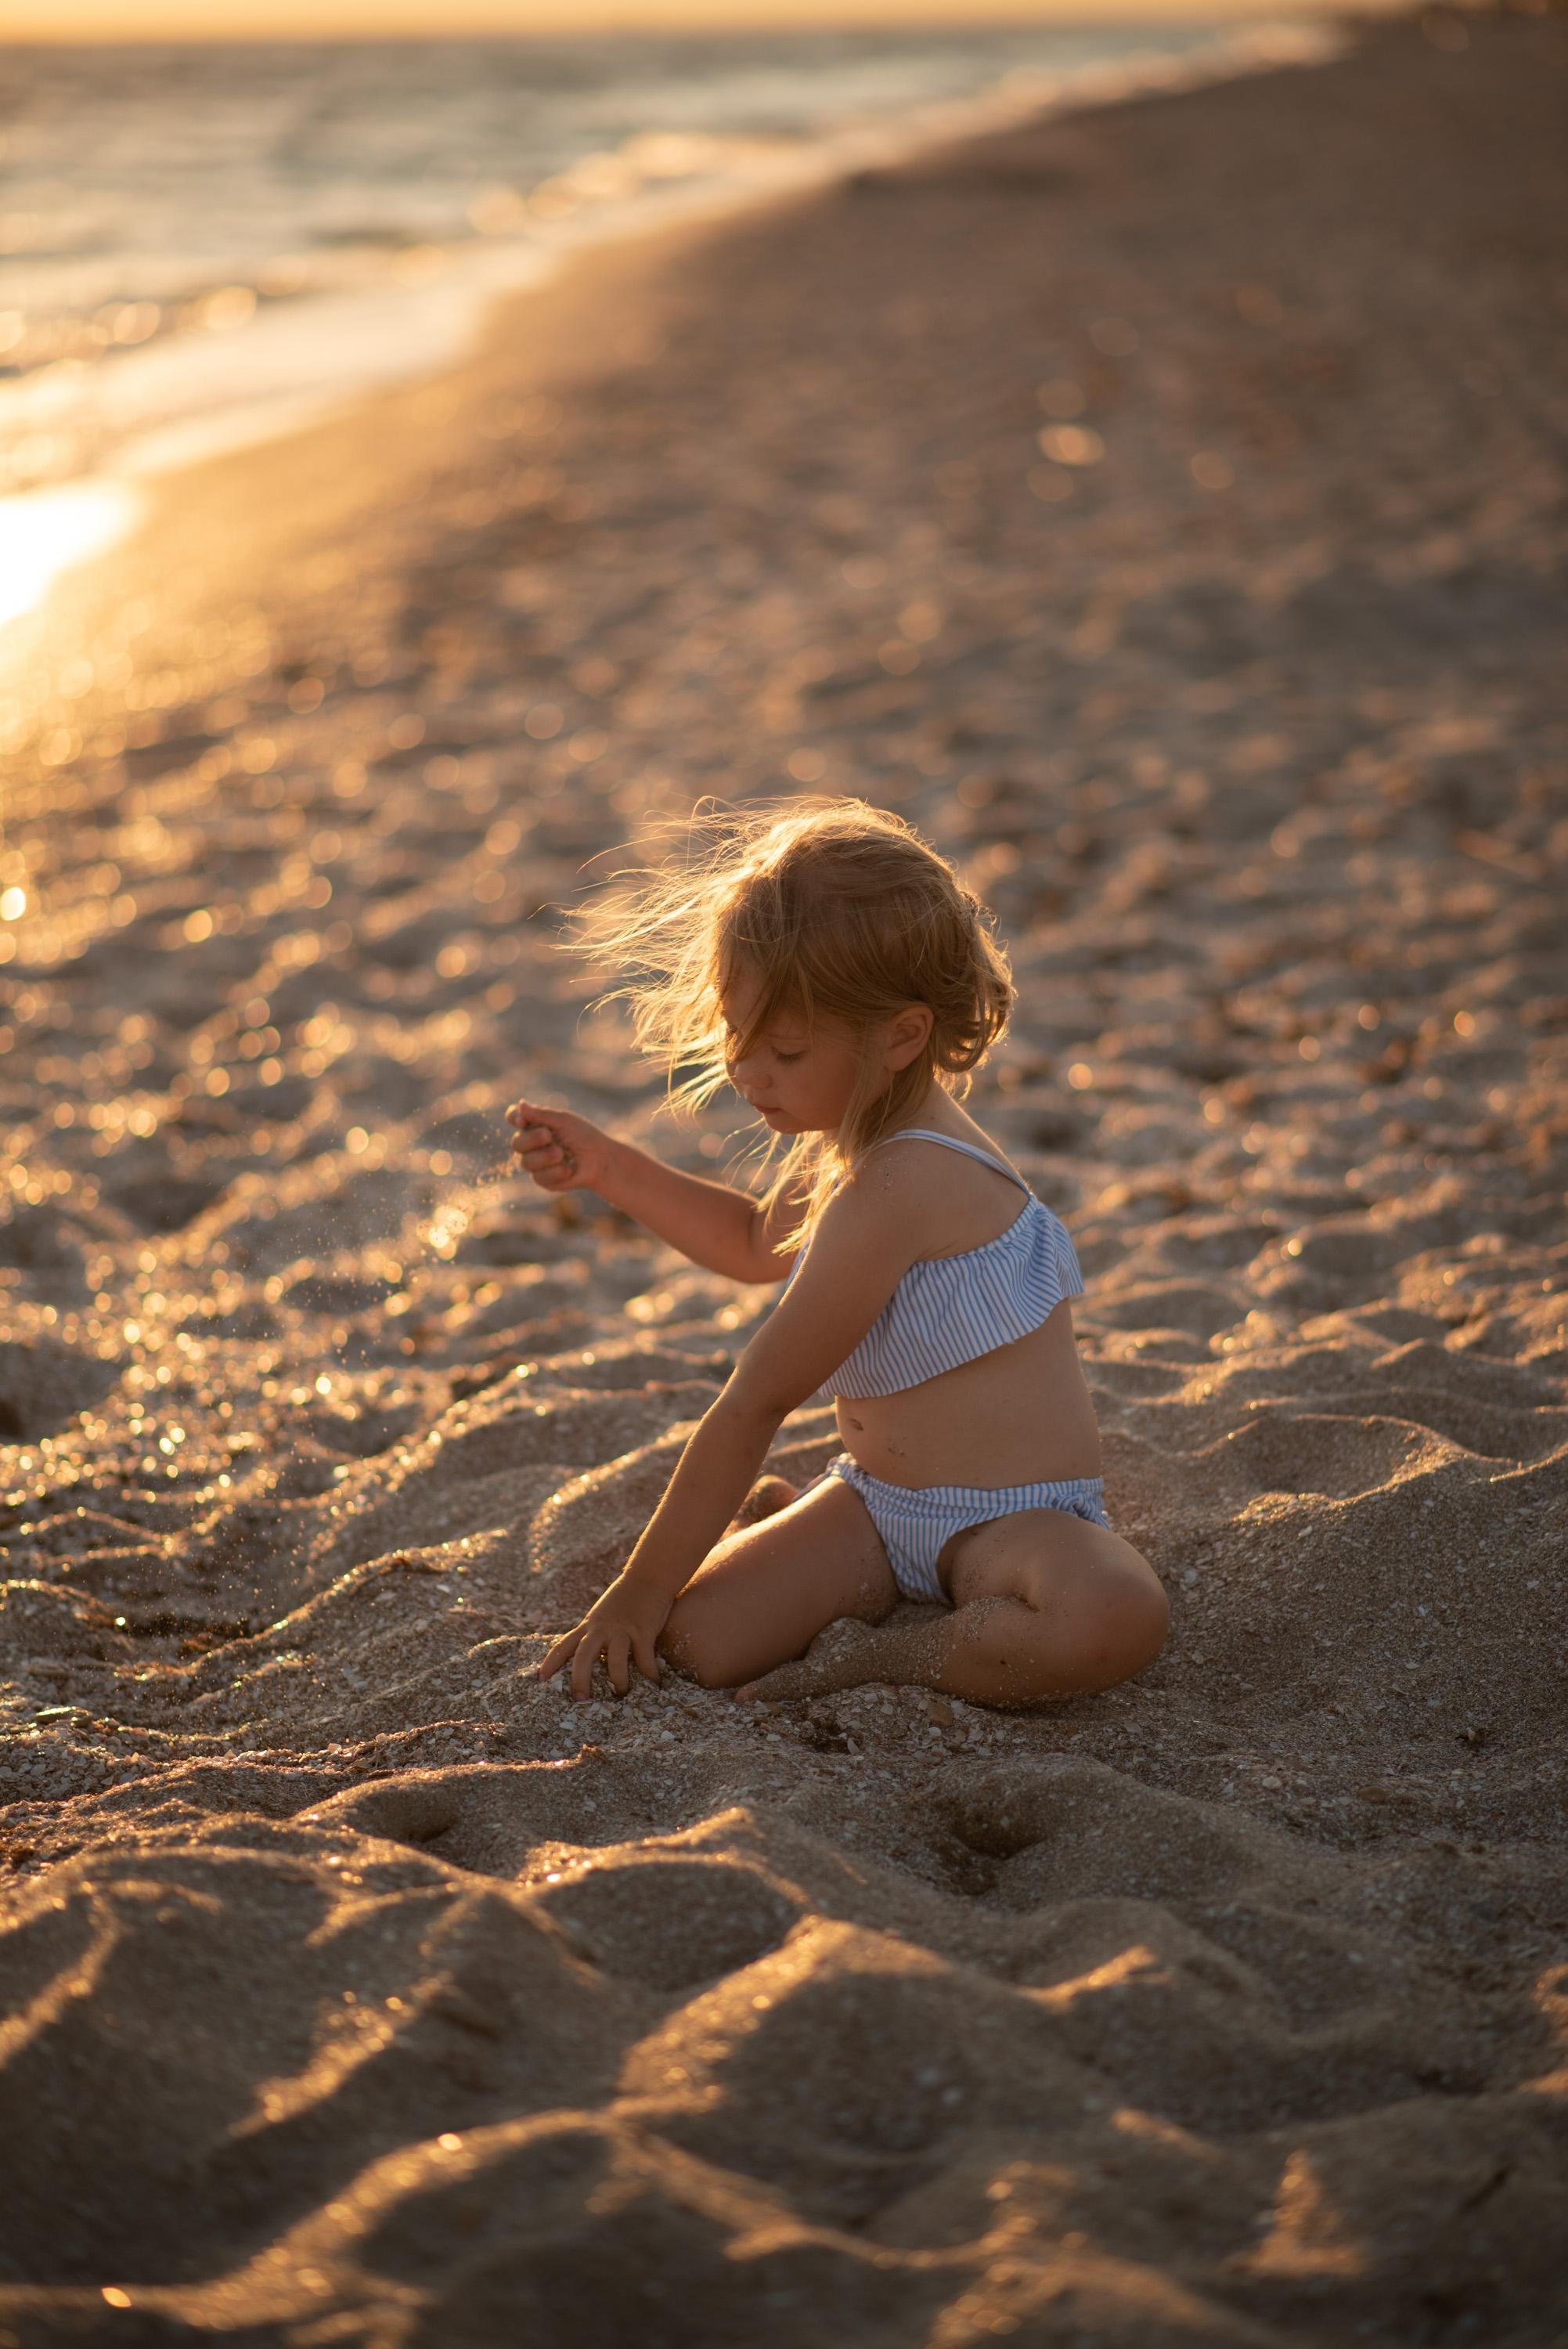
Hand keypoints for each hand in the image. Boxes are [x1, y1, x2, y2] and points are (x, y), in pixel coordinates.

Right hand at [505, 1097, 614, 1193]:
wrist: (600, 1160)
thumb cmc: (583, 1136)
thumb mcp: (564, 1121)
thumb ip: (541, 1115)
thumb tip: (520, 1104)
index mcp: (534, 1125)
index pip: (515, 1118)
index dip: (514, 1118)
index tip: (522, 1120)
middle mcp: (531, 1144)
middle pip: (517, 1143)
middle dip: (532, 1139)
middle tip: (548, 1136)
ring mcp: (536, 1163)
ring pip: (526, 1162)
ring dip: (544, 1157)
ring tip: (562, 1154)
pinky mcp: (543, 1180)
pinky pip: (539, 1177)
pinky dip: (554, 1172)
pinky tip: (568, 1169)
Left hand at [537, 1573, 669, 1700]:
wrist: (649, 1576)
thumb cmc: (626, 1597)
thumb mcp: (602, 1613)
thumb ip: (595, 1632)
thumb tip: (590, 1656)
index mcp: (589, 1625)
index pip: (564, 1645)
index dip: (551, 1662)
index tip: (540, 1679)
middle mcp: (602, 1628)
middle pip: (583, 1656)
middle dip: (579, 1679)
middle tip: (579, 1699)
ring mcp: (622, 1630)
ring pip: (615, 1661)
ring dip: (618, 1681)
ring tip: (621, 1695)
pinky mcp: (643, 1631)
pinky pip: (645, 1658)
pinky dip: (650, 1674)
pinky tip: (655, 1684)